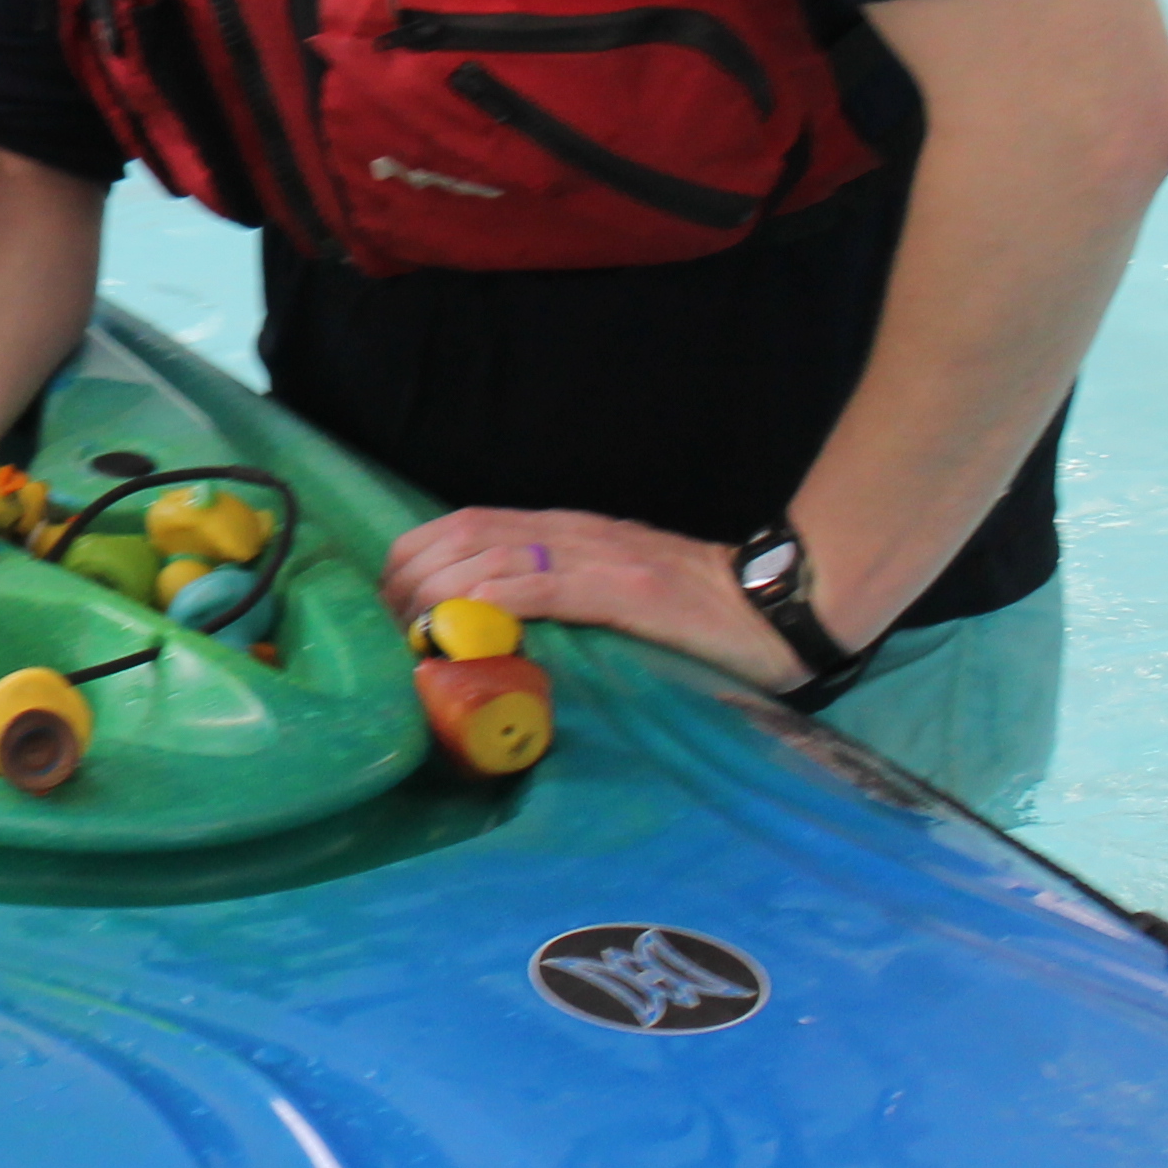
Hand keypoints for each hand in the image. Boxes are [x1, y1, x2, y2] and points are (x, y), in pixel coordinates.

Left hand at [381, 506, 800, 688]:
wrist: (779, 609)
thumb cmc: (696, 614)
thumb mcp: (610, 593)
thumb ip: (557, 598)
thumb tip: (488, 635)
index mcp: (562, 530)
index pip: (461, 526)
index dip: (411, 561)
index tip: (388, 607)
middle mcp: (568, 533)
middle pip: (458, 536)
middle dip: (408, 580)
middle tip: (388, 631)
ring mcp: (594, 556)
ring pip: (484, 555)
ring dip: (433, 596)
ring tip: (413, 641)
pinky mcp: (620, 588)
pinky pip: (534, 586)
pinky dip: (484, 605)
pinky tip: (460, 631)